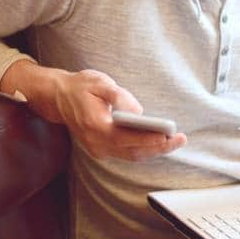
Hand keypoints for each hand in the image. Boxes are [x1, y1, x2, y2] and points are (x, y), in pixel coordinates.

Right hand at [0, 60, 186, 160]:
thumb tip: (138, 111)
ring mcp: (97, 149)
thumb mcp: (100, 82)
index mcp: (94, 125)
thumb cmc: (81, 87)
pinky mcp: (100, 150)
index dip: (149, 139)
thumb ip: (119, 96)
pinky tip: (160, 142)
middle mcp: (95, 142)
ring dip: (154, 150)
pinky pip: (126, 154)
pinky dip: (144, 149)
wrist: (59, 97)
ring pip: (131, 155)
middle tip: (180, 139)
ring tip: (175, 141)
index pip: (126, 138)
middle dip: (159, 146)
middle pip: (132, 151)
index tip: (168, 135)